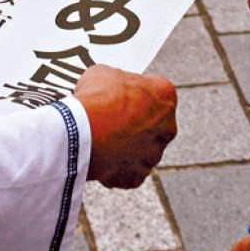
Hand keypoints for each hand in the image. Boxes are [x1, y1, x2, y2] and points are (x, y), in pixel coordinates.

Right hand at [74, 65, 176, 187]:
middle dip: (134, 121)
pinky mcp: (136, 176)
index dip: (135, 91)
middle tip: (111, 117)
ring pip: (140, 149)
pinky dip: (114, 165)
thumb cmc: (97, 98)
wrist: (82, 132)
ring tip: (100, 137)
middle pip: (151, 122)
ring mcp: (153, 155)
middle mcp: (167, 127)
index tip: (120, 93)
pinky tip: (98, 154)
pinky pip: (126, 170)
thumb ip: (117, 82)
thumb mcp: (104, 73)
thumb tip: (112, 88)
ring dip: (125, 145)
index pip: (155, 91)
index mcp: (165, 95)